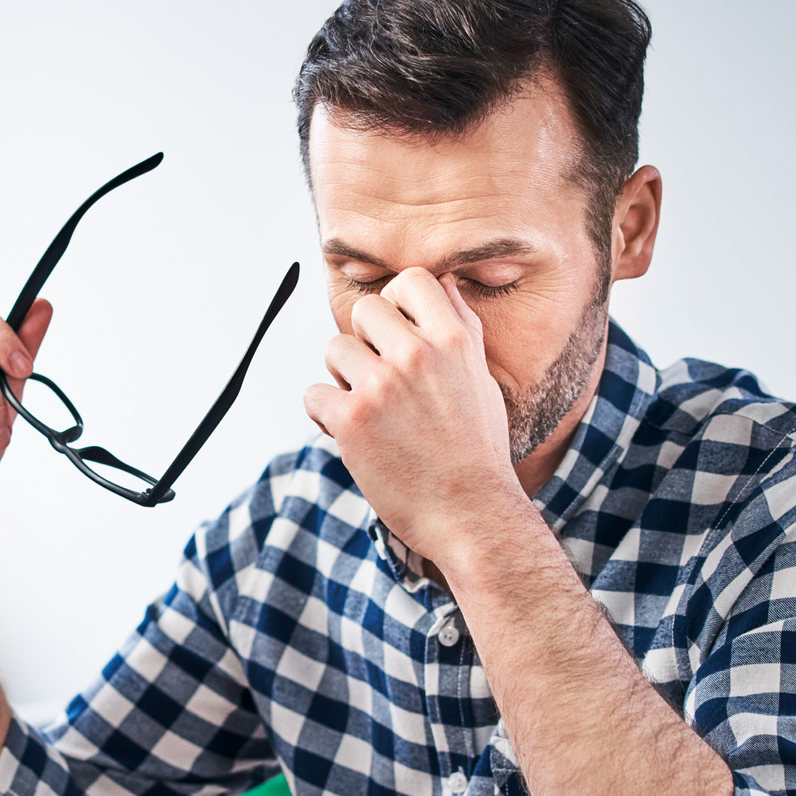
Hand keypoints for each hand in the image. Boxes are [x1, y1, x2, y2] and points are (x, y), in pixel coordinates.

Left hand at [303, 268, 522, 563]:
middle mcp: (417, 355)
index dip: (397, 303)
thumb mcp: (480, 380)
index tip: (397, 334)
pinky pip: (314, 394)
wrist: (471, 514)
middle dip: (365, 341)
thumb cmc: (477, 452)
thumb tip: (443, 284)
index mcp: (454, 340)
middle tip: (378, 377)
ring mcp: (382, 386)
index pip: (411, 280)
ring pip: (334, 349)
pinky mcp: (351, 419)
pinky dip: (325, 415)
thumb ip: (459, 330)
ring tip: (367, 410)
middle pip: (364, 310)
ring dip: (342, 378)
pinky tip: (350, 436)